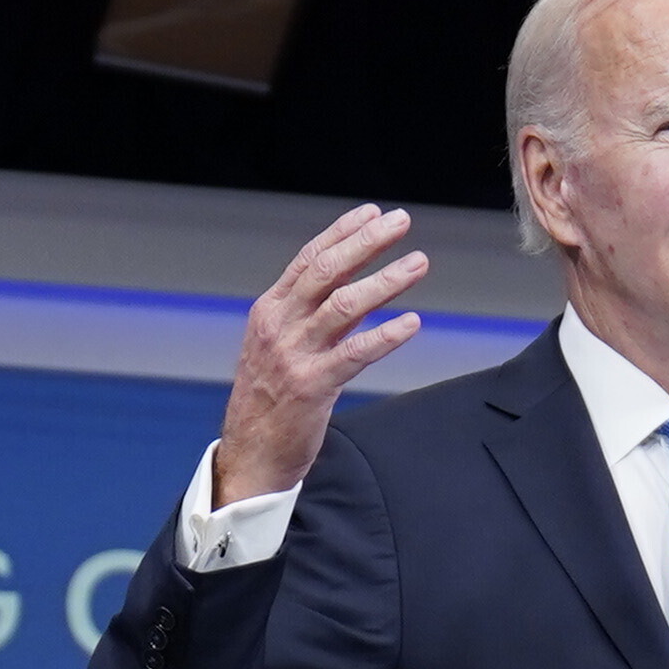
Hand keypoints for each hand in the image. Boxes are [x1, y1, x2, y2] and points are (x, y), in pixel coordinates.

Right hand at [216, 207, 425, 507]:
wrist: (250, 455)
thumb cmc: (271, 401)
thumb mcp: (281, 347)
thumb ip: (314, 317)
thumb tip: (360, 290)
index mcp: (270, 311)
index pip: (309, 259)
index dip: (342, 232)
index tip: (372, 212)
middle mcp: (279, 325)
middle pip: (327, 270)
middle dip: (367, 242)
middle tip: (401, 221)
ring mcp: (294, 355)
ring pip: (344, 305)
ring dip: (386, 280)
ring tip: (418, 263)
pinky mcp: (312, 387)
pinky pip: (355, 354)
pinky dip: (386, 336)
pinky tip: (412, 323)